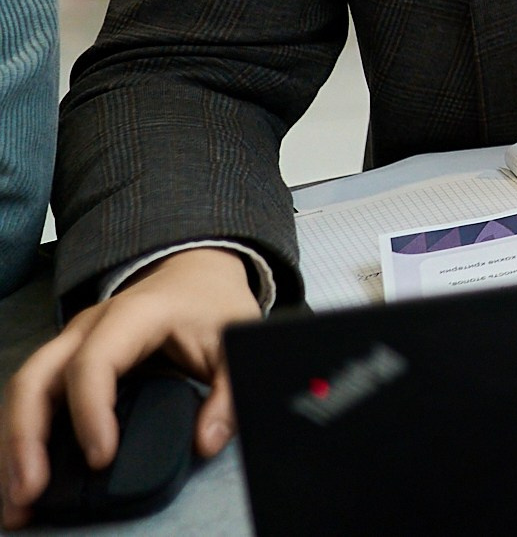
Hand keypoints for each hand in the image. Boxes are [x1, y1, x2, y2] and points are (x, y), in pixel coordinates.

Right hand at [2, 249, 258, 526]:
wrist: (195, 274)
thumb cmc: (214, 305)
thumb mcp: (237, 339)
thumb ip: (230, 391)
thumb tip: (206, 442)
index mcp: (134, 314)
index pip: (94, 362)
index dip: (90, 411)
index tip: (100, 459)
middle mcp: (89, 327)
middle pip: (37, 378)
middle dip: (26, 437)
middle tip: (30, 490)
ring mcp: (70, 343)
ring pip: (25, 391)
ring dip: (13, 445)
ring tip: (17, 499)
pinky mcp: (65, 362)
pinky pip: (33, 399)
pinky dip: (23, 438)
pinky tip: (24, 476)